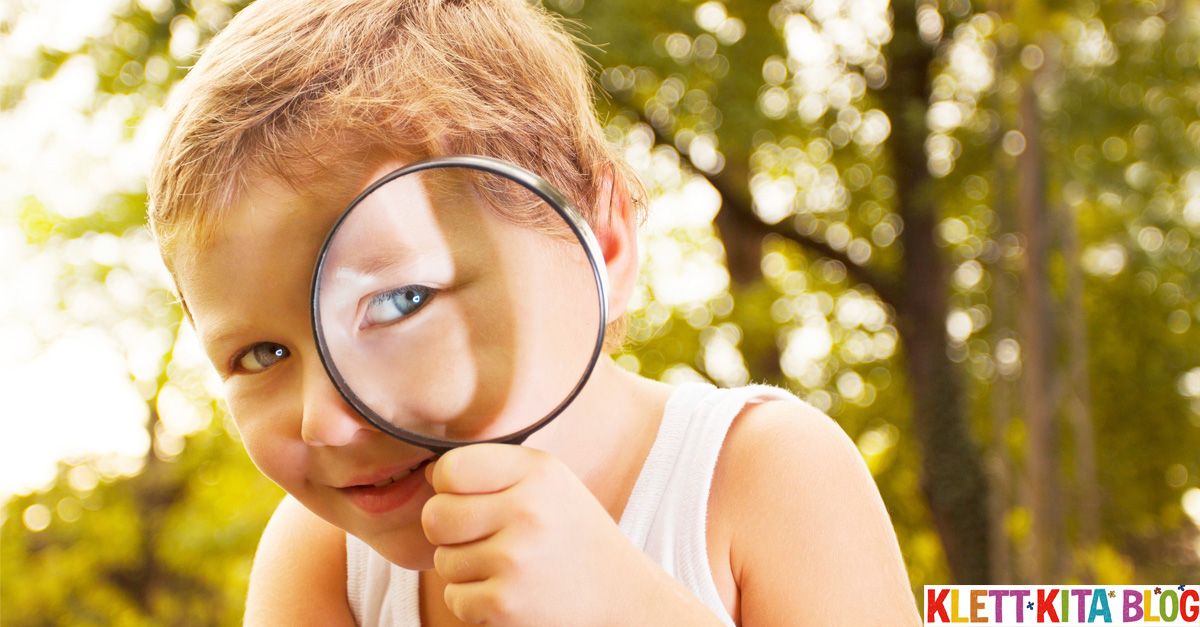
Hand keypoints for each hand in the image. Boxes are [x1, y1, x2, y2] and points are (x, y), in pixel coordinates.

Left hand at [421, 444, 722, 625]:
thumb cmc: (572, 538)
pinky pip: (454, 597)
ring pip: (443, 561)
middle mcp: (526, 510)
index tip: (471, 499)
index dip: (450, 488)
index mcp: (536, 472)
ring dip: (466, 570)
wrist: (624, 599)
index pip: (449, 469)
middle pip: (435, 516)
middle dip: (449, 532)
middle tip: (483, 538)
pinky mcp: (505, 604)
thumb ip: (495, 472)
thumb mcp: (549, 486)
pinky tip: (512, 593)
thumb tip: (427, 472)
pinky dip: (475, 602)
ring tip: (509, 568)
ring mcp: (515, 559)